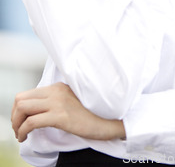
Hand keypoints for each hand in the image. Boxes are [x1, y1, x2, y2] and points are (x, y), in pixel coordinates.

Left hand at [11, 82, 125, 142]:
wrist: (110, 120)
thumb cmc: (92, 114)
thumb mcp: (71, 102)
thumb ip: (57, 100)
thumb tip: (40, 110)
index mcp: (58, 87)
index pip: (26, 94)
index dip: (18, 110)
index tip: (21, 122)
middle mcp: (56, 91)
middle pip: (20, 99)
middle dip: (14, 116)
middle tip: (18, 129)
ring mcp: (58, 102)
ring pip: (22, 108)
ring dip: (16, 124)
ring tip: (21, 135)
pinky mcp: (60, 116)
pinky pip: (31, 122)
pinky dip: (23, 131)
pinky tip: (26, 138)